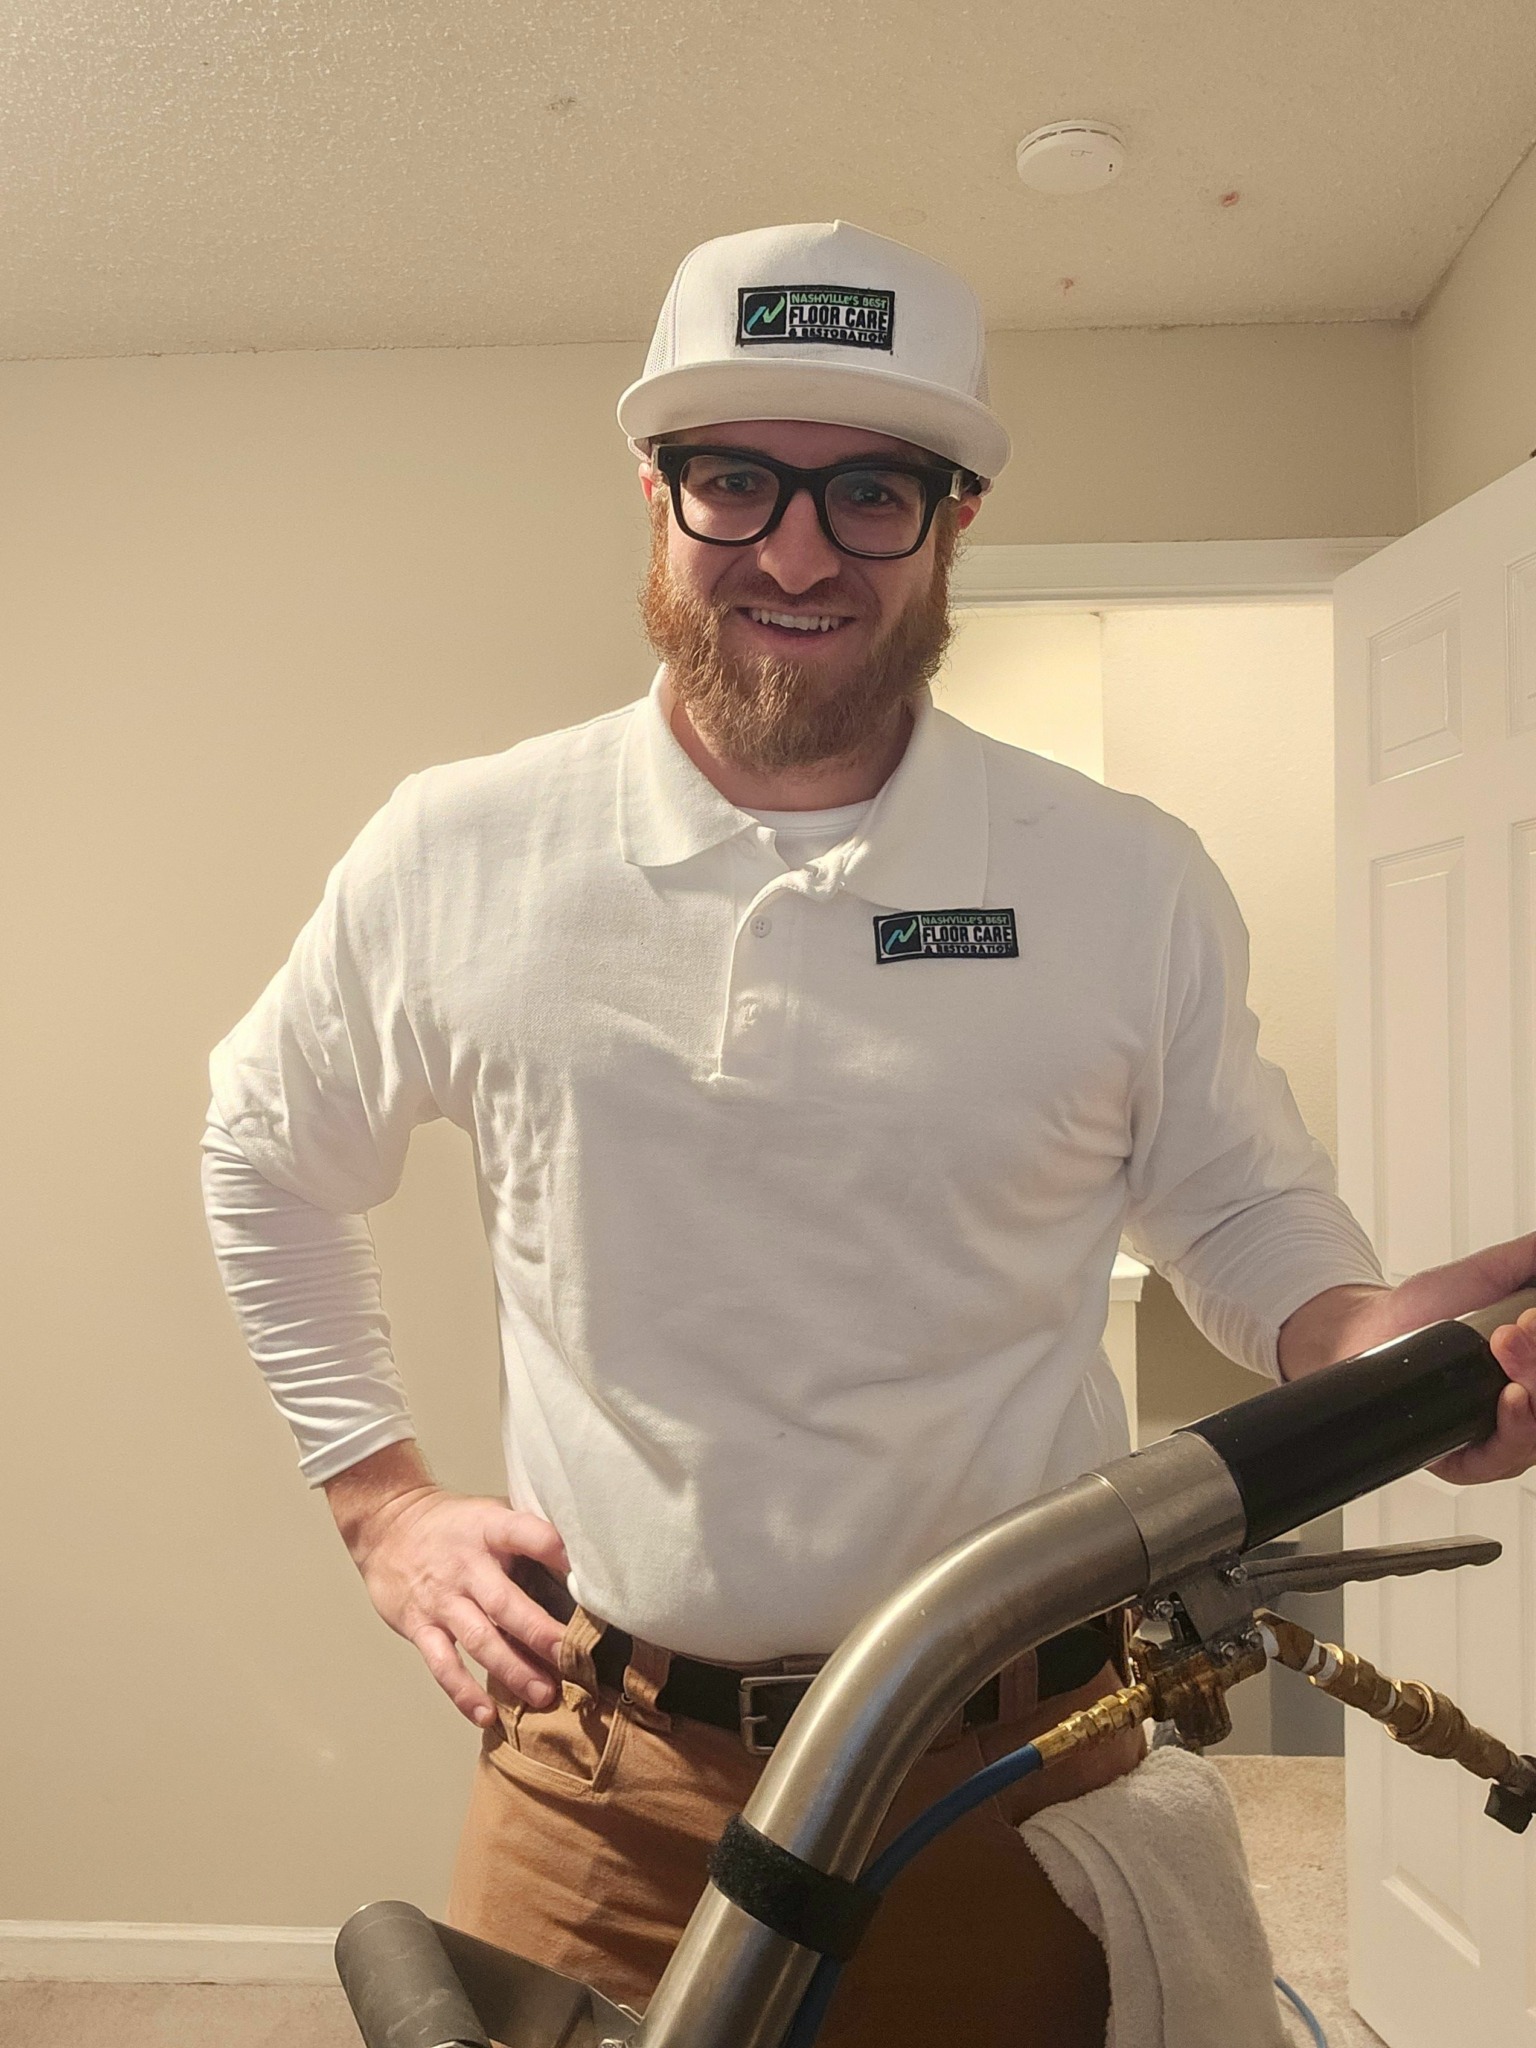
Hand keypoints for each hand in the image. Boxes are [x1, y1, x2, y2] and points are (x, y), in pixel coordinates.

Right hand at [325, 1441, 570, 1726]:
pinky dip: (463, 1692)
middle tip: (573, 1659)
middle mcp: (465, 1566)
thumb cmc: (455, 1525)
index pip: (522, 1532)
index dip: (551, 1548)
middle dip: (540, 1633)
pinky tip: (487, 1716)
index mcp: (488, 1528)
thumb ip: (527, 1534)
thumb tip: (585, 1560)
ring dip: (512, 1669)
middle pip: (505, 1602)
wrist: (387, 1525)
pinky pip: (442, 1664)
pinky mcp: (419, 1626)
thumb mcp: (490, 1514)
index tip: (582, 1571)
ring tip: (544, 1694)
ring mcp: (441, 1599)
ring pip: (479, 1639)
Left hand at [1277, 1230, 1535, 1484]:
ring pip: (1534, 1433)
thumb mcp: (1483, 1276)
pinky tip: (1510, 1400)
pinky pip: (1501, 1459)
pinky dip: (1513, 1429)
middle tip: (1513, 1330)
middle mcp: (1527, 1405)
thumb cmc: (1425, 1311)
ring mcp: (1503, 1436)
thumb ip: (1523, 1264)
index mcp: (1532, 1369)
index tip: (1530, 1318)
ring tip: (1506, 1348)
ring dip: (1533, 1394)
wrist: (1364, 1332)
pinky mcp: (1468, 1460)